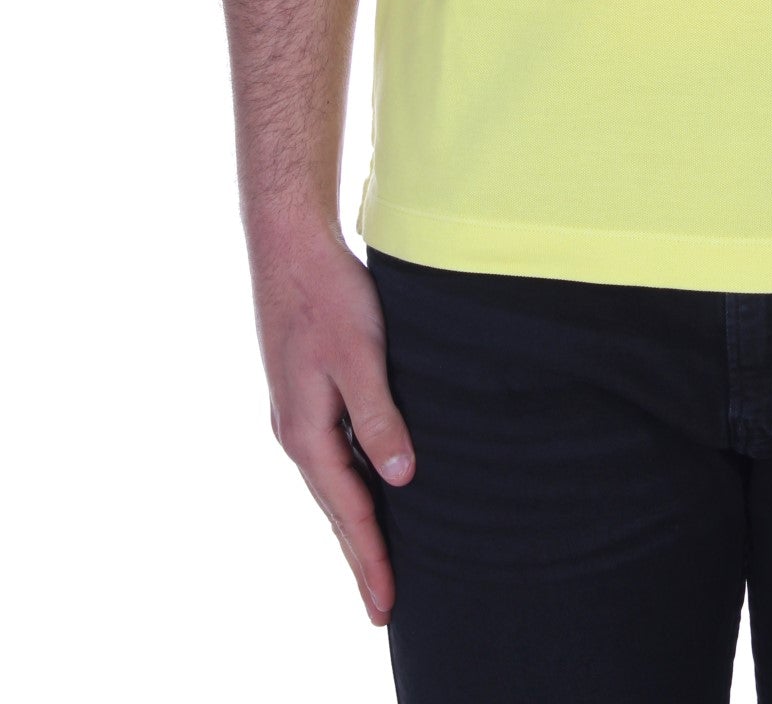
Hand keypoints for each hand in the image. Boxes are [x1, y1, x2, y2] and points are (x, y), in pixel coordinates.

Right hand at [250, 225, 415, 623]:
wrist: (290, 247)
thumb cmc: (328, 297)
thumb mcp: (360, 357)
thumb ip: (379, 419)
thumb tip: (400, 481)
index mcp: (306, 433)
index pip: (347, 512)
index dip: (371, 558)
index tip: (388, 605)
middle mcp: (296, 431)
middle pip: (335, 508)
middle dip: (360, 556)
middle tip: (382, 606)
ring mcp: (298, 411)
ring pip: (333, 482)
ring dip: (355, 522)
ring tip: (376, 559)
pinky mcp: (306, 390)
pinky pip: (333, 454)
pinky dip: (351, 482)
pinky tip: (369, 483)